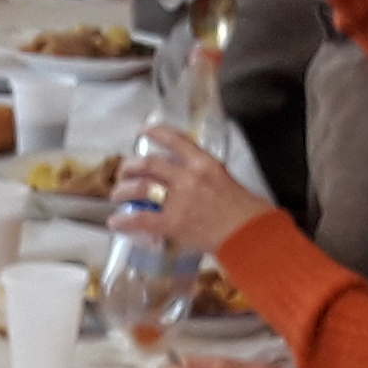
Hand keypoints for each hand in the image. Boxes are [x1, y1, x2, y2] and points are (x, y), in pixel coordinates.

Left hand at [115, 124, 273, 256]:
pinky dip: (124, 220)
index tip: (143, 131)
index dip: (155, 133)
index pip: (175, 140)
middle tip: (123, 172)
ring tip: (116, 195)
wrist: (252, 236)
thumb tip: (193, 181)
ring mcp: (179, 199)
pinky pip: (141, 219)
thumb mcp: (228, 181)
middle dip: (130, 167)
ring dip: (123, 191)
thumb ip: (207, 176)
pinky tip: (115, 222)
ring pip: (140, 188)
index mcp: (205, 163)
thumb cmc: (248, 212)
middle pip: (149, 164)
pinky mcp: (173, 223)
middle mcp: (188, 176)